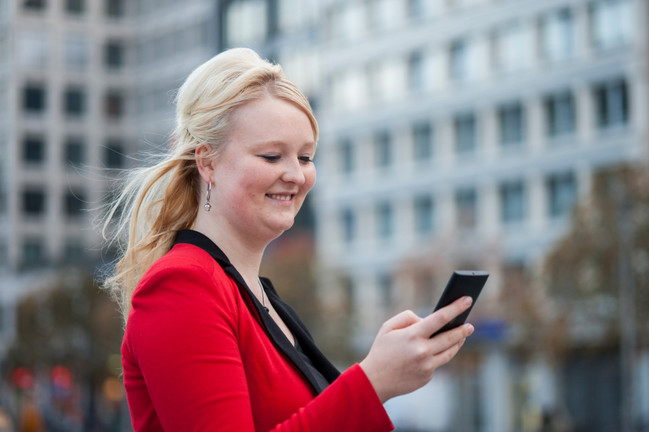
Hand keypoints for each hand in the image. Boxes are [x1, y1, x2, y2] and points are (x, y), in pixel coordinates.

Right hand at [359, 296, 473, 402]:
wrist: (375, 381)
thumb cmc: (381, 350)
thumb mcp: (388, 327)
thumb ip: (407, 317)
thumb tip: (426, 319)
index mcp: (413, 335)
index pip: (440, 318)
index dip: (456, 308)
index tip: (467, 300)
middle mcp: (423, 350)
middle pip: (451, 337)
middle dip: (463, 329)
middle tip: (470, 325)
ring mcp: (427, 365)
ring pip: (449, 351)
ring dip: (458, 342)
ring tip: (462, 336)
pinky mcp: (427, 376)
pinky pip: (438, 362)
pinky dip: (438, 355)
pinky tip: (439, 350)